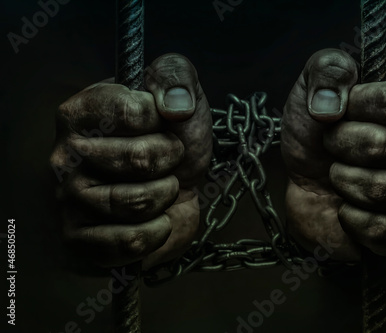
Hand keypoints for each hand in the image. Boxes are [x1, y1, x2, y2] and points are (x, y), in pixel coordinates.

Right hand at [50, 54, 211, 268]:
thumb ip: (175, 75)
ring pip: (136, 202)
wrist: (181, 186)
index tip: (164, 124)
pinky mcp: (79, 239)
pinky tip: (155, 219)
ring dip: (166, 194)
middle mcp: (66, 155)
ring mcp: (68, 199)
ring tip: (161, 186)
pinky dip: (157, 231)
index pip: (133, 111)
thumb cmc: (175, 137)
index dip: (164, 121)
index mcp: (82, 111)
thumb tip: (174, 106)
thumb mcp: (180, 94)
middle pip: (139, 159)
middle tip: (167, 159)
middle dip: (171, 160)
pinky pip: (129, 242)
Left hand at [281, 49, 385, 259]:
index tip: (336, 112)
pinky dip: (349, 218)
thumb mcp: (313, 91)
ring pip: (379, 190)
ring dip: (342, 181)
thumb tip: (334, 101)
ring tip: (338, 175)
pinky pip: (380, 229)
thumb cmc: (316, 136)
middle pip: (380, 146)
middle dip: (338, 145)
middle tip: (332, 146)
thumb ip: (327, 69)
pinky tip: (347, 208)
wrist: (306, 185)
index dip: (353, 107)